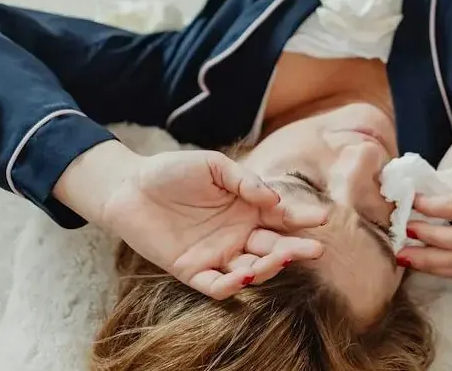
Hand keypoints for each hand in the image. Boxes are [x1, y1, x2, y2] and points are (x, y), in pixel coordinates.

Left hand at [75, 147, 328, 298]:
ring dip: (268, 267)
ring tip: (280, 259)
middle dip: (296, 249)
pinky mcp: (192, 271)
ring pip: (251, 268)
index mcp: (248, 207)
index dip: (302, 217)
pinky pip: (215, 285)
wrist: (128, 187)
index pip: (282, 216)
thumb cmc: (172, 171)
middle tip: (315, 249)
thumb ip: (244, 181)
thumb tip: (274, 200)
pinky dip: (231, 285)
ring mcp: (217, 254)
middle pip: (274, 246)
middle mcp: (238, 234)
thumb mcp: (213, 165)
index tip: (322, 218)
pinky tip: (243, 275)